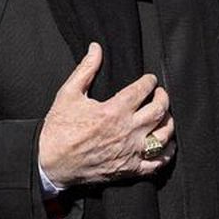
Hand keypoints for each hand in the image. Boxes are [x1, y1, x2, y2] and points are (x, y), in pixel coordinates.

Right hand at [37, 43, 174, 187]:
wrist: (49, 163)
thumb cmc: (58, 129)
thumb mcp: (68, 93)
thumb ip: (86, 69)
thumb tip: (96, 48)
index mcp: (114, 110)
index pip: (143, 90)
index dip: (150, 81)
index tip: (150, 79)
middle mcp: (127, 131)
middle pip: (159, 110)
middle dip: (163, 97)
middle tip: (160, 93)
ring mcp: (130, 152)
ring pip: (163, 135)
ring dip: (168, 122)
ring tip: (164, 115)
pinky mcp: (129, 170)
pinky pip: (157, 164)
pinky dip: (166, 153)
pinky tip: (166, 144)